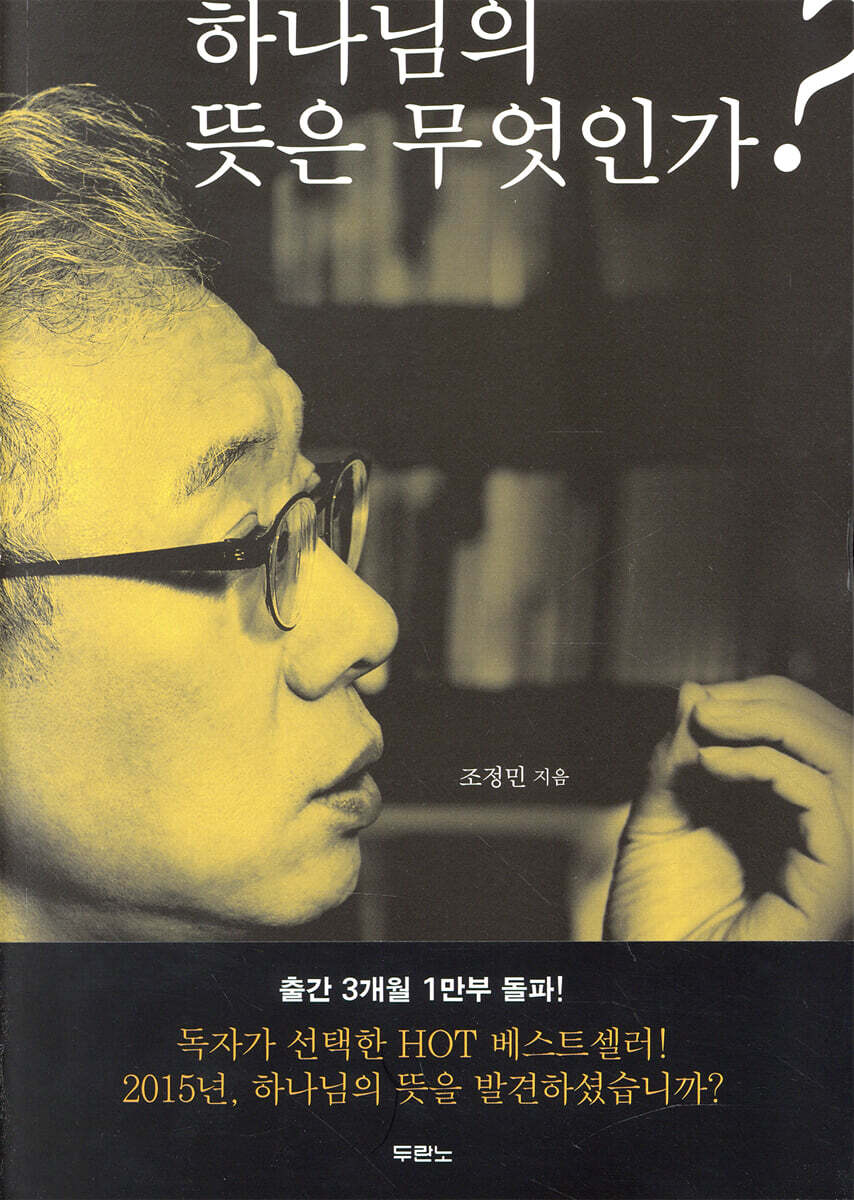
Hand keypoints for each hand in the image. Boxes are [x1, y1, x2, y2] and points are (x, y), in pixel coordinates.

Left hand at [604, 676, 851, 939]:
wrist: (639, 988)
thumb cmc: (650, 921)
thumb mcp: (657, 820)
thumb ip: (678, 760)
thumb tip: (696, 690)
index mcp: (789, 820)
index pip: (816, 736)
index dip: (769, 700)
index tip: (704, 698)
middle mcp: (818, 840)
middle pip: (843, 742)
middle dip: (777, 704)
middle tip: (708, 705)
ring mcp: (828, 866)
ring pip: (848, 766)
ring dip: (780, 726)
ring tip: (711, 725)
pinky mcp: (826, 892)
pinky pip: (828, 812)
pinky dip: (774, 770)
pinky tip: (715, 765)